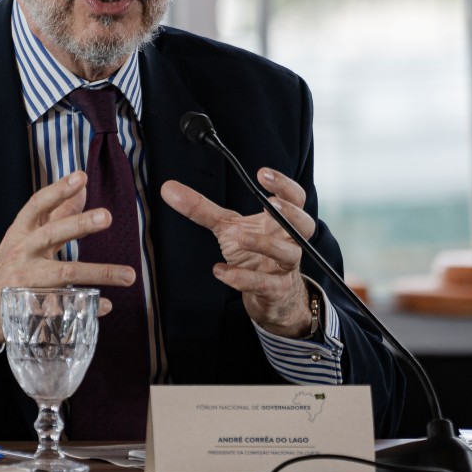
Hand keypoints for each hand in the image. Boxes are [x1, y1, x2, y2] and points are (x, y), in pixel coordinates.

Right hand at [0, 171, 135, 344]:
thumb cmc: (10, 265)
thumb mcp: (26, 237)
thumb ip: (55, 214)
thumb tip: (81, 186)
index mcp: (20, 233)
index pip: (38, 205)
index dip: (58, 190)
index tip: (81, 177)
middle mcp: (21, 254)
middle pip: (51, 235)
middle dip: (79, 225)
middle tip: (107, 217)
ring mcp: (24, 282)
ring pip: (63, 275)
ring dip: (98, 273)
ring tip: (129, 275)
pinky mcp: (30, 309)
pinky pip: (63, 307)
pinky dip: (86, 307)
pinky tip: (105, 304)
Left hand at [160, 168, 315, 338]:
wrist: (271, 297)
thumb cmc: (254, 254)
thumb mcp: (228, 228)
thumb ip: (201, 209)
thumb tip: (167, 188)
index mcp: (280, 221)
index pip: (294, 198)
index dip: (283, 185)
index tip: (261, 174)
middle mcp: (289, 242)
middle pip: (304, 223)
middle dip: (290, 211)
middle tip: (270, 202)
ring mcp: (285, 268)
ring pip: (288, 254)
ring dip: (265, 244)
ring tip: (240, 237)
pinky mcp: (275, 291)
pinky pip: (263, 284)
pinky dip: (242, 278)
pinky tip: (220, 270)